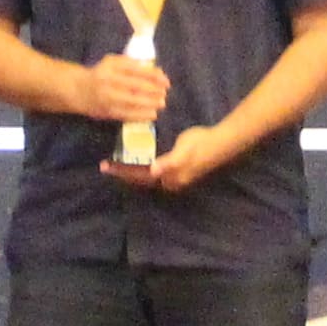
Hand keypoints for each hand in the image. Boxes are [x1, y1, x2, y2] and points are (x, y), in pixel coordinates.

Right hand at [78, 54, 170, 126]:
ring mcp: (107, 98)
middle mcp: (108, 81)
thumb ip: (132, 64)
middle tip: (164, 93)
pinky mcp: (107, 112)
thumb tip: (157, 72)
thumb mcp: (113, 62)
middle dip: (153, 90)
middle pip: (134, 86)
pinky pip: (126, 114)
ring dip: (149, 103)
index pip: (136, 70)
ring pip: (131, 101)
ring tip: (161, 103)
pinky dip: (141, 115)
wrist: (78, 90)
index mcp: (111, 66)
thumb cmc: (101, 74)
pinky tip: (152, 114)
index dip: (152, 76)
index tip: (165, 80)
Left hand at [102, 114, 236, 191]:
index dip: (122, 172)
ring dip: (131, 171)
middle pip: (140, 179)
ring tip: (117, 164)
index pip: (139, 177)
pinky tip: (138, 160)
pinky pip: (153, 171)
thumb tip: (153, 171)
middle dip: (123, 173)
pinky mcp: (177, 170)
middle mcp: (169, 182)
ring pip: (146, 177)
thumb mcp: (184, 151)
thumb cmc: (201, 144)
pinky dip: (141, 167)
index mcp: (169, 179)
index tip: (105, 167)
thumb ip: (169, 162)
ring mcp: (174, 177)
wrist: (220, 143)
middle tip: (105, 166)